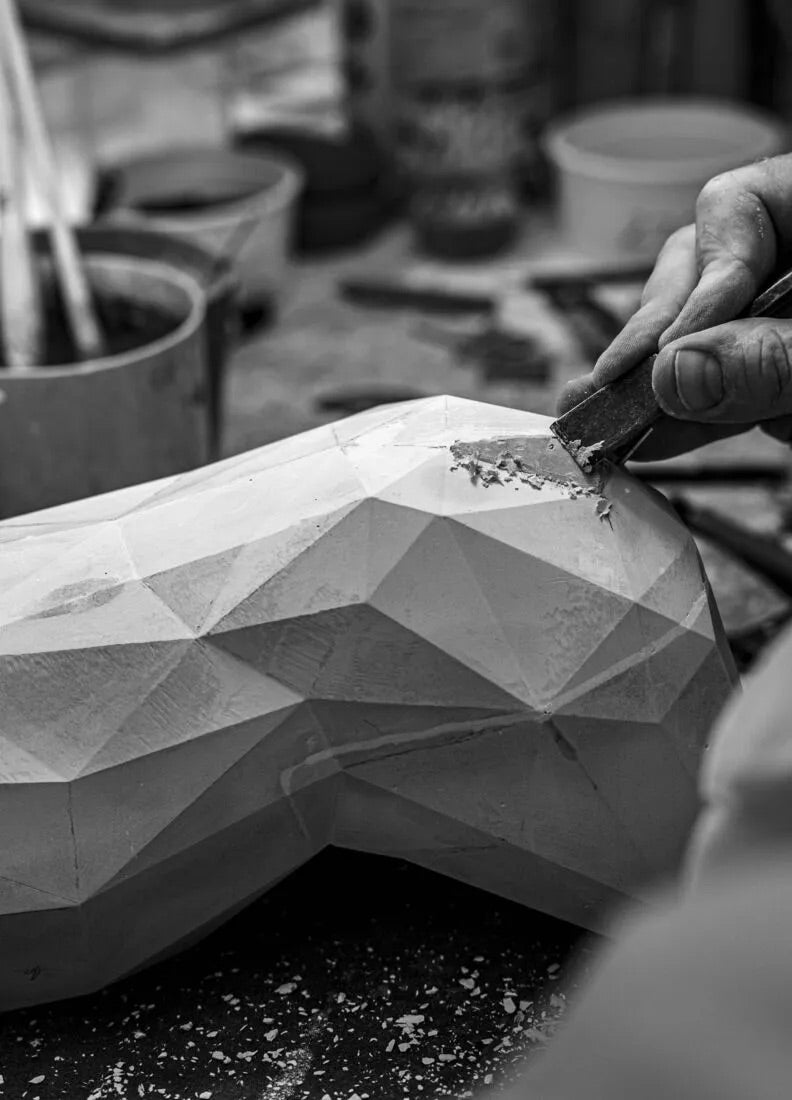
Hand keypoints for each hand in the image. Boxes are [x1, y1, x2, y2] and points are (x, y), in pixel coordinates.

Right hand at [558, 154, 791, 459]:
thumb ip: (772, 358)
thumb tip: (675, 375)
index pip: (733, 208)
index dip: (696, 279)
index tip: (670, 353)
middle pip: (700, 269)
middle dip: (659, 332)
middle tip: (616, 383)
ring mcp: (782, 314)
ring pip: (703, 334)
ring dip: (659, 384)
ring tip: (604, 415)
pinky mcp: (782, 368)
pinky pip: (731, 385)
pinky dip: (694, 417)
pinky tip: (654, 437)